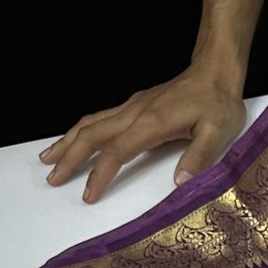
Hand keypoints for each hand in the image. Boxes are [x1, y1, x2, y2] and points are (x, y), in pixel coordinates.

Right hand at [40, 64, 247, 202]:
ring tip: (49, 158)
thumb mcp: (217, 133)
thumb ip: (199, 158)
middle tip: (52, 178)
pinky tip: (75, 138)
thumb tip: (181, 183)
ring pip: (91, 123)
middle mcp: (135, 112)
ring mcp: (133, 107)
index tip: (88, 194)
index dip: (100, 174)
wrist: (214, 73)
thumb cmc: (218, 103)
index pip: (117, 151)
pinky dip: (82, 130)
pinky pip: (101, 118)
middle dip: (70, 157)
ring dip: (68, 141)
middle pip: (92, 135)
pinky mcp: (136, 106)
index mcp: (152, 123)